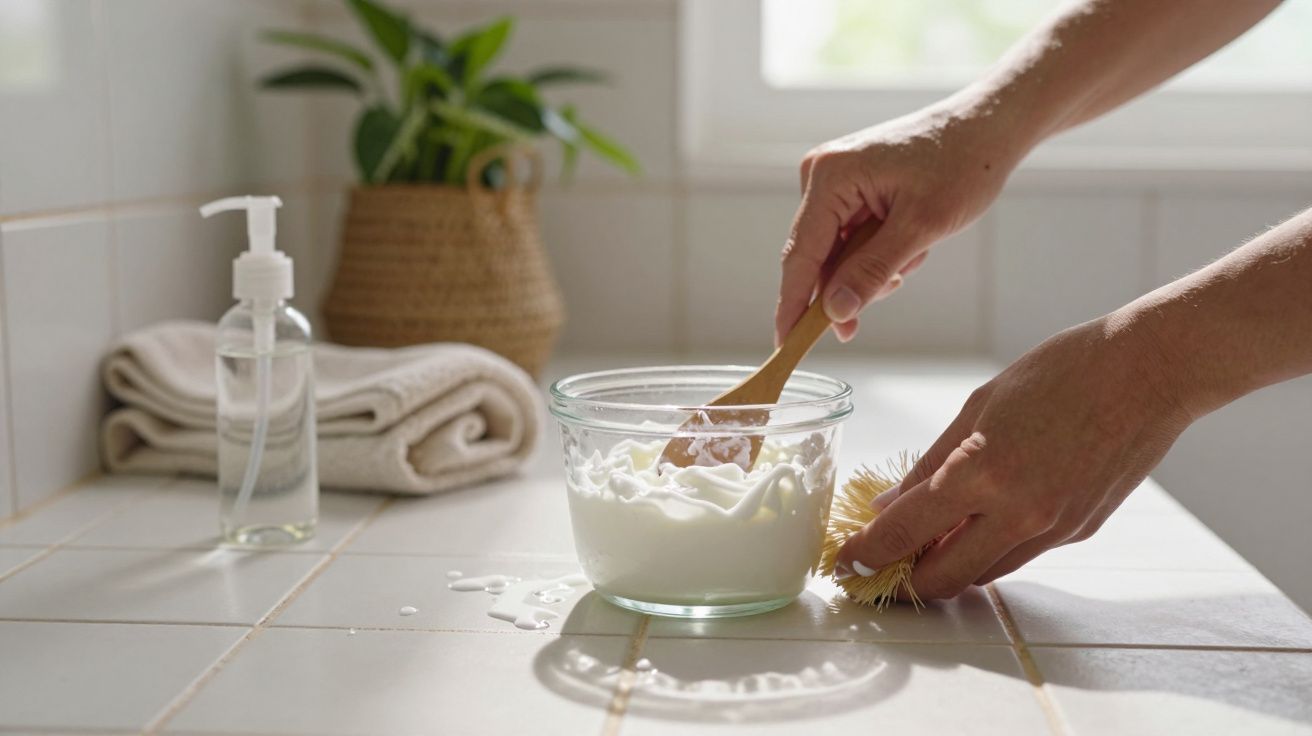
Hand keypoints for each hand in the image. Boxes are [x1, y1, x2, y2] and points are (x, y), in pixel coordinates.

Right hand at [776, 99, 1022, 344]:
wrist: (987, 127)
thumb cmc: (963, 164)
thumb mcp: (922, 226)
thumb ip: (872, 270)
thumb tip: (834, 311)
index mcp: (830, 177)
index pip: (800, 256)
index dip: (792, 306)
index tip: (785, 346)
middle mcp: (821, 176)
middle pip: (817, 258)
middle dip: (851, 284)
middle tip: (896, 286)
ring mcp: (834, 182)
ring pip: (837, 254)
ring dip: (873, 268)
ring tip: (917, 250)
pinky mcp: (849, 189)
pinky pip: (849, 239)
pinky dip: (878, 252)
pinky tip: (910, 243)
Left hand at [836, 315, 1192, 599]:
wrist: (1149, 372)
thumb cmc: (1061, 373)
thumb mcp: (979, 407)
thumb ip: (931, 464)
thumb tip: (891, 503)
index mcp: (981, 472)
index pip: (903, 533)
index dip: (864, 555)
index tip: (844, 562)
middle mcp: (1016, 512)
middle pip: (940, 578)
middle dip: (903, 580)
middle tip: (880, 567)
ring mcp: (1052, 529)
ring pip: (981, 574)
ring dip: (947, 568)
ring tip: (923, 546)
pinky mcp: (1078, 532)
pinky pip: (1017, 556)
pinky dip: (987, 551)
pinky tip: (974, 528)